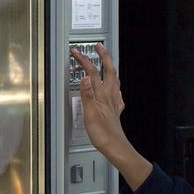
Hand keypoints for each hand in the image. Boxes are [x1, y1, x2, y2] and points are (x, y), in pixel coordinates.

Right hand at [70, 44, 151, 190]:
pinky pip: (117, 93)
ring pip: (114, 80)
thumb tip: (85, 77)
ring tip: (107, 62)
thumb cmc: (103, 134)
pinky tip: (114, 89)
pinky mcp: (115, 110)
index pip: (92, 72)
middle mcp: (110, 96)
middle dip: (104, 57)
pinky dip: (114, 85)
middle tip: (99, 46)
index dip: (84, 60)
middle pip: (109, 71)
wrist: (115, 147)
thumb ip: (87, 95)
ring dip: (110, 68)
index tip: (76, 52)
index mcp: (103, 94)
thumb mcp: (90, 114)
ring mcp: (114, 102)